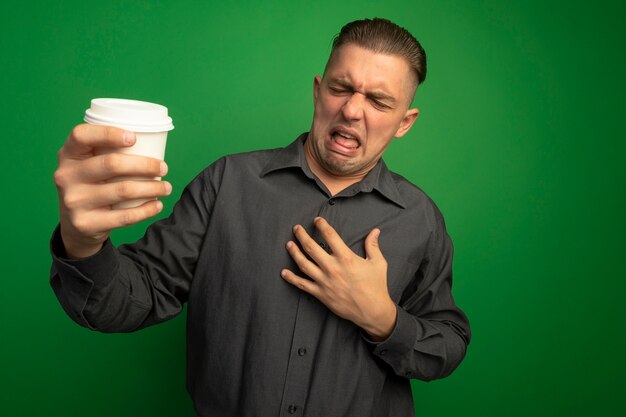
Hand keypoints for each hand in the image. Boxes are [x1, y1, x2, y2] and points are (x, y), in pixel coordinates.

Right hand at [53, 124, 171, 258]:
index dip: (108, 133)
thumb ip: (105, 152)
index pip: (81, 135)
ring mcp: (74, 201)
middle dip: (145, 165)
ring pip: (123, 190)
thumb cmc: (90, 186)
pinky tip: (157, 205)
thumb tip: (150, 141)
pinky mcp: (86, 223)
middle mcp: (66, 176)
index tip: (134, 138)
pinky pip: (124, 217)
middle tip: (164, 168)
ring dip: (152, 188)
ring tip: (166, 187)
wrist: (74, 226)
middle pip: (111, 164)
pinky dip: (146, 211)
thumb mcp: (87, 166)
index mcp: (67, 155)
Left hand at [281, 217, 396, 340]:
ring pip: (303, 264)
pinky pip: (302, 284)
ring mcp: (324, 281)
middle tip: (296, 228)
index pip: (330, 236)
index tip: (317, 220)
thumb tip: (375, 231)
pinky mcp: (320, 294)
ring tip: (289, 244)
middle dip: (302, 235)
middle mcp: (332, 268)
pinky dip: (291, 278)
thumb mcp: (378, 263)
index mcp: (346, 258)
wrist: (372, 311)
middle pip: (311, 247)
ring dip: (294, 253)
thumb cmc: (376, 286)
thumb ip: (373, 245)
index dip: (322, 226)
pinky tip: (284, 272)